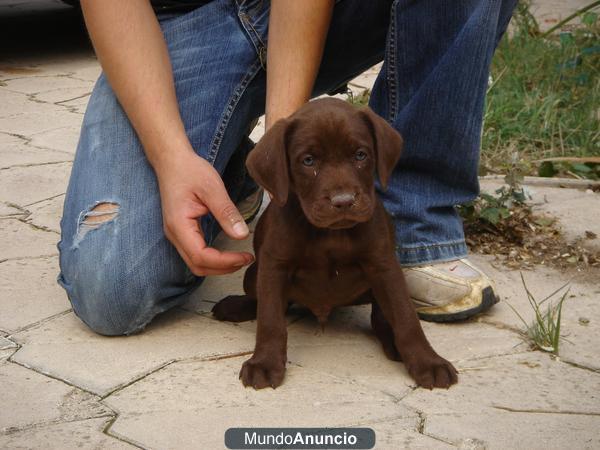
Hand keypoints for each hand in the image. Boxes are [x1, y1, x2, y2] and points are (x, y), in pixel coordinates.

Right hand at [155, 150, 253, 275]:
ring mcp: (176, 235)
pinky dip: (213, 259)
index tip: (246, 256)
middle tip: (247, 260)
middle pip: (198, 266)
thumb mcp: (212, 188)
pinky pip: (196, 254)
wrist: (172, 160)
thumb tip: (242, 235)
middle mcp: (174, 235)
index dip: (225, 261)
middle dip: (223, 268)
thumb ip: (226, 212)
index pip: (202, 256)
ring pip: (196, 263)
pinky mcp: (182, 232)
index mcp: (179, 225)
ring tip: (240, 259)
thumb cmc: (190, 171)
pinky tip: (228, 253)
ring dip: (218, 266)